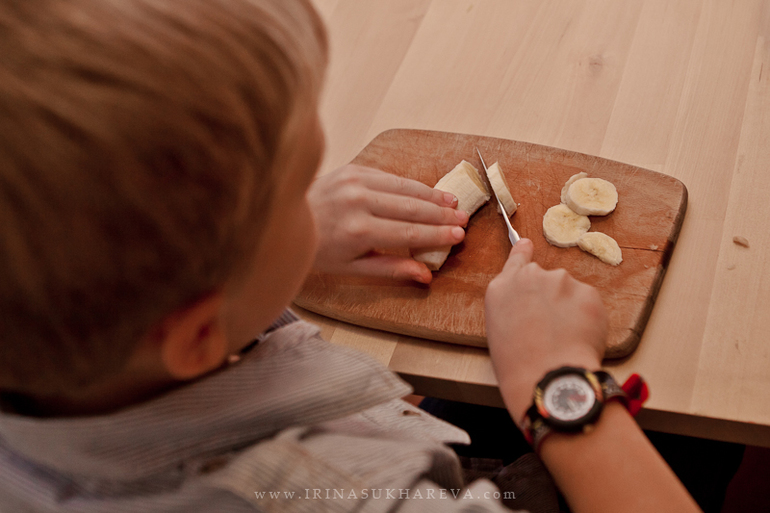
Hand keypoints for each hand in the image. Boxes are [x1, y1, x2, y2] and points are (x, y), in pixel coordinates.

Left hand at [307, 165, 467, 282]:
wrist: (285, 220)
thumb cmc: (319, 250)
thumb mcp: (353, 268)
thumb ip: (391, 269)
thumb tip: (426, 275)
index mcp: (359, 230)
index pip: (409, 233)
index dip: (438, 235)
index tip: (458, 235)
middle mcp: (358, 202)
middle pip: (411, 208)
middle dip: (441, 214)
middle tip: (463, 218)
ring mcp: (355, 181)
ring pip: (404, 187)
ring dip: (430, 195)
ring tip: (452, 202)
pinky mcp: (353, 169)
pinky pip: (389, 176)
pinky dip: (409, 184)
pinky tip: (425, 191)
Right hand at [485, 239, 606, 423]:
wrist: (548, 376)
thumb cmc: (517, 365)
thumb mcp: (499, 329)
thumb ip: (512, 305)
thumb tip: (530, 304)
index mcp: (502, 287)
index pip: (517, 257)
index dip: (524, 252)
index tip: (528, 245)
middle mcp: (530, 276)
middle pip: (545, 278)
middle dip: (551, 296)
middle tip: (550, 327)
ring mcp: (561, 281)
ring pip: (569, 291)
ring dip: (570, 308)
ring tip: (564, 338)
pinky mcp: (588, 292)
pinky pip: (589, 303)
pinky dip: (588, 318)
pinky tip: (580, 338)